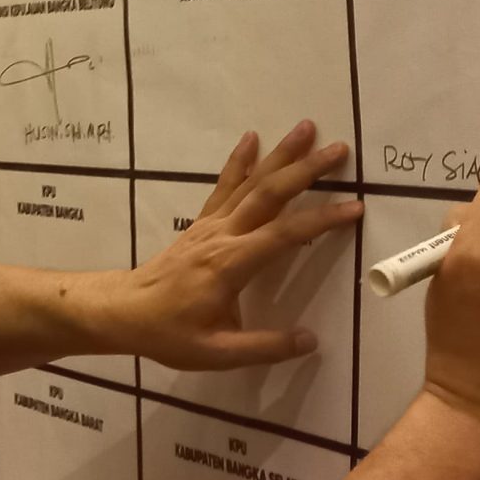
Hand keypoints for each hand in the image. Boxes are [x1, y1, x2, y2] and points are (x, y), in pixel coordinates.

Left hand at [97, 124, 362, 369]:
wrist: (125, 312)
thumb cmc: (169, 333)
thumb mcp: (216, 352)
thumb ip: (264, 347)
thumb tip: (310, 341)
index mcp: (231, 264)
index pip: (285, 235)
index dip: (321, 220)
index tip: (355, 207)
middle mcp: (223, 235)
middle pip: (270, 194)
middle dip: (306, 169)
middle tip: (339, 148)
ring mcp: (211, 225)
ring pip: (251, 183)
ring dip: (280, 154)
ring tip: (307, 128)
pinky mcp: (201, 223)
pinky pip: (225, 186)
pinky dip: (240, 161)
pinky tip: (251, 139)